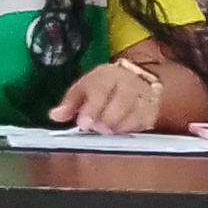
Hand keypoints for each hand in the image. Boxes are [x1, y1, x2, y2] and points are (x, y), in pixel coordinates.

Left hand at [51, 60, 167, 133]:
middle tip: (96, 128)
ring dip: (117, 127)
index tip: (83, 123)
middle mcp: (128, 84)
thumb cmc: (106, 86)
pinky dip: (129, 130)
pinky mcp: (151, 112)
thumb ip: (71, 102)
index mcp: (108, 75)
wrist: (138, 79)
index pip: (101, 89)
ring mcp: (142, 97)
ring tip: (106, 130)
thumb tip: (55, 115)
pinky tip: (119, 131)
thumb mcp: (85, 87)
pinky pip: (142, 124)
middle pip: (120, 103)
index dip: (92, 108)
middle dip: (105, 119)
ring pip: (133, 115)